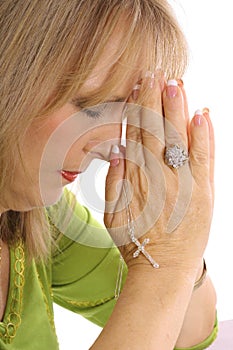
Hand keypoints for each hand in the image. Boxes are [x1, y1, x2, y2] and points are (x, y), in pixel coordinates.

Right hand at [104, 73, 213, 270]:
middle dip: (156, 100)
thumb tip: (117, 149)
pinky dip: (205, 136)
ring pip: (180, 139)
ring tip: (177, 83)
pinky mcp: (204, 192)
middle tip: (156, 73)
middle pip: (157, 131)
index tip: (136, 87)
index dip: (136, 110)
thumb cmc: (136, 243)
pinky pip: (205, 159)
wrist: (165, 269)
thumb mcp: (113, 216)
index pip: (136, 136)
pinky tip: (202, 115)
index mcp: (137, 181)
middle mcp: (161, 178)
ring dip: (179, 109)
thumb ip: (114, 182)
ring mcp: (185, 184)